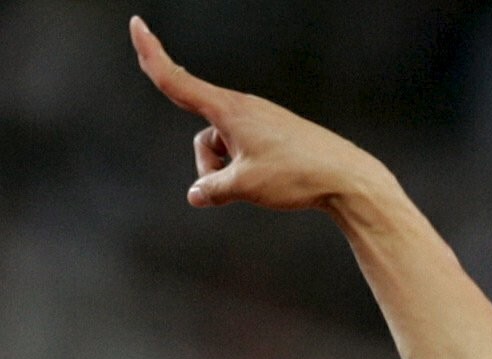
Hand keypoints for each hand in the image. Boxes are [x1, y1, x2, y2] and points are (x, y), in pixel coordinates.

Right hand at [130, 15, 382, 210]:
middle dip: (208, 165)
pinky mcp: (274, 134)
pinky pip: (245, 150)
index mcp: (229, 110)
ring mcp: (260, 121)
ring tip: (263, 184)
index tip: (136, 23)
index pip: (177, 79)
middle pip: (204, 138)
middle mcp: (242, 109)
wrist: (347, 178)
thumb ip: (213, 188)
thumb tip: (197, 194)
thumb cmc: (297, 176)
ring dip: (230, 171)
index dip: (150, 53)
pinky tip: (275, 181)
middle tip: (229, 188)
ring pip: (225, 148)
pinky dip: (247, 169)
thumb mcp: (246, 186)